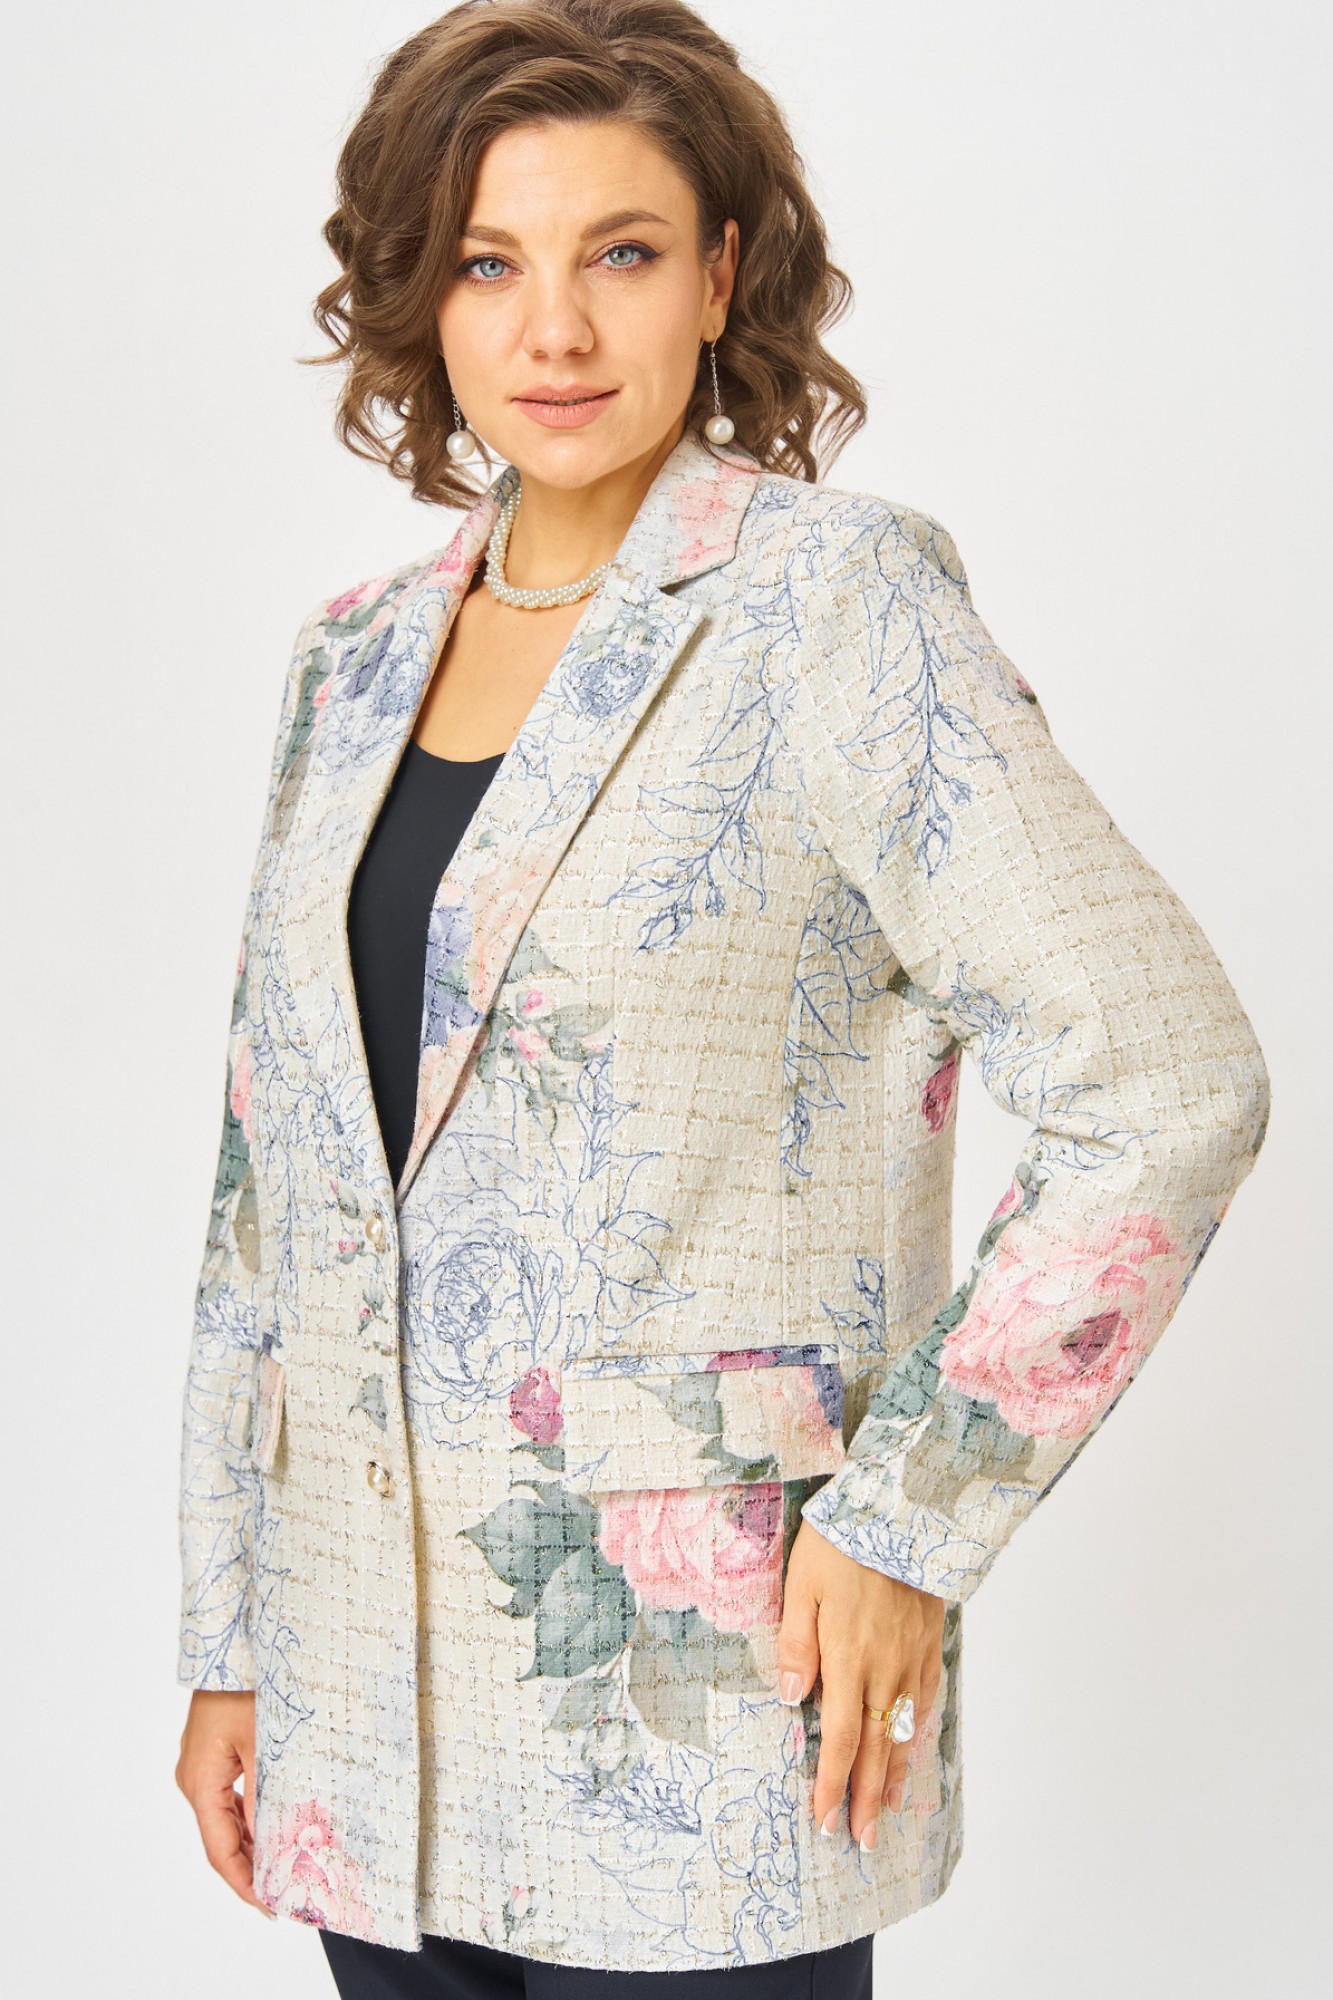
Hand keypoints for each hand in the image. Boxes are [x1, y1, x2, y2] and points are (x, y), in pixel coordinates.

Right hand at [176, 1689, 272, 1915]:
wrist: (230, 1645)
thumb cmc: (244, 1687)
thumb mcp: (262, 1743)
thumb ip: (266, 1795)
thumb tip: (275, 1842)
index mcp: (200, 1783)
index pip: (221, 1851)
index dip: (245, 1884)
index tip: (271, 1907)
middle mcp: (195, 1781)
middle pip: (222, 1841)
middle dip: (253, 1869)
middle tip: (286, 1892)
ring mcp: (202, 1769)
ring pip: (227, 1822)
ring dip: (254, 1845)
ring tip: (285, 1868)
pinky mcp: (214, 1757)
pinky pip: (231, 1800)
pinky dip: (252, 1819)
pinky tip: (275, 1828)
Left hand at [777, 1520, 945, 1849]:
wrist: (901, 1509)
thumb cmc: (841, 1542)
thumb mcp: (800, 1585)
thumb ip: (795, 1644)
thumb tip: (791, 1699)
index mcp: (847, 1657)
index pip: (841, 1738)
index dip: (833, 1783)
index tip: (826, 1818)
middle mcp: (884, 1667)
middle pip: (877, 1749)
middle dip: (866, 1799)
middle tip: (860, 1841)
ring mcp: (912, 1658)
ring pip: (904, 1731)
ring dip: (895, 1777)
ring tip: (887, 1813)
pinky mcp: (930, 1643)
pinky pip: (926, 1699)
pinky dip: (919, 1733)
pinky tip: (913, 1749)